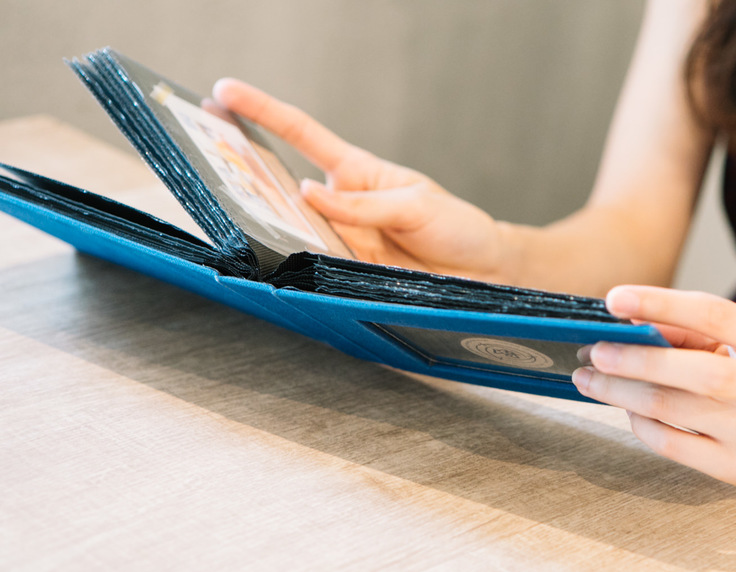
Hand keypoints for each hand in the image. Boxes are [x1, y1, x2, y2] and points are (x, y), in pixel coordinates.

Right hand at [212, 78, 509, 280]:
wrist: (485, 275)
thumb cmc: (456, 229)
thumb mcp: (415, 207)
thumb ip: (362, 205)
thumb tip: (307, 194)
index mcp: (356, 175)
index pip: (302, 135)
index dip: (263, 112)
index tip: (226, 92)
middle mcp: (341, 208)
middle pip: (282, 187)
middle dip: (245, 174)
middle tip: (211, 162)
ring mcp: (341, 243)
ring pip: (292, 232)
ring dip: (271, 227)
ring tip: (244, 217)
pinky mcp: (347, 277)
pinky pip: (315, 271)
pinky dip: (301, 269)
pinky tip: (288, 265)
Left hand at [572, 286, 735, 489]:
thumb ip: (693, 330)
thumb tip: (629, 323)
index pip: (714, 315)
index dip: (661, 304)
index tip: (614, 299)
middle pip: (692, 372)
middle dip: (634, 360)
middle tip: (594, 351)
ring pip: (672, 411)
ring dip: (621, 392)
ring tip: (592, 378)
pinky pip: (671, 445)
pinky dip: (640, 423)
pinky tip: (626, 408)